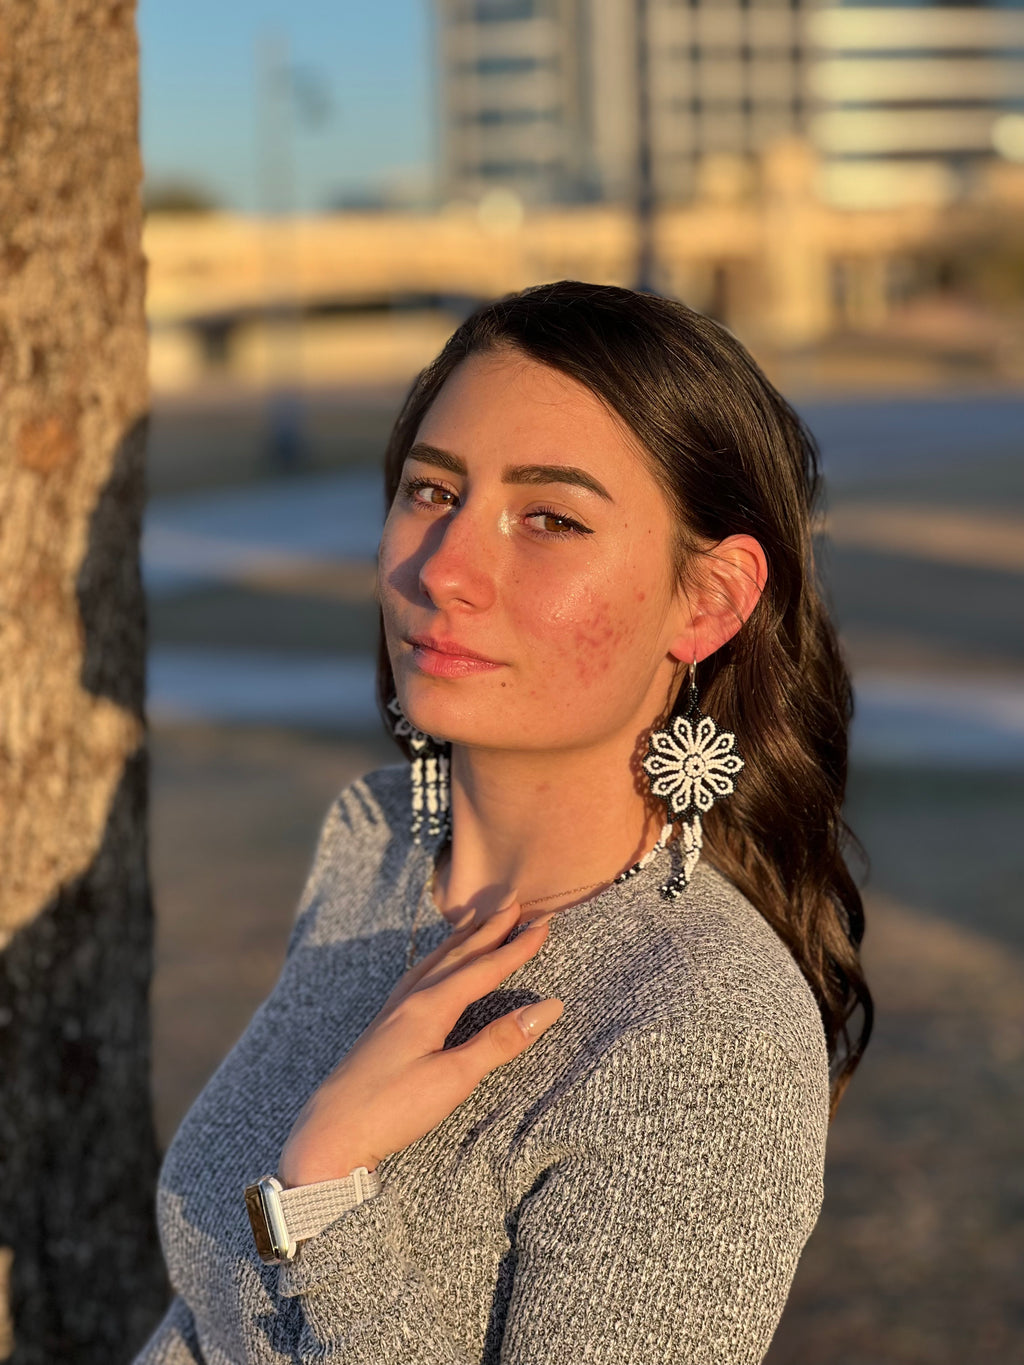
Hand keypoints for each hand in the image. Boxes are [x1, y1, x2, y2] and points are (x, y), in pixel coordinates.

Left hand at [278, 895, 562, 1186]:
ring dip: (461, 939)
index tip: (543, 925)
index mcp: (429, 1006)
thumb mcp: (454, 1078)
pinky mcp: (383, 1027)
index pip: (483, 969)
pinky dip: (436, 958)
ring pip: (434, 961)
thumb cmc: (392, 1109)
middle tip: (514, 903)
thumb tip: (548, 1008)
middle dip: (488, 929)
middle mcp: (410, 999)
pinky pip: (417, 975)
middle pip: (457, 955)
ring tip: (479, 920)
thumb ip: (500, 1041)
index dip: (515, 948)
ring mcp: (392, 1011)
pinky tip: (435, 966)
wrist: (329, 1134)